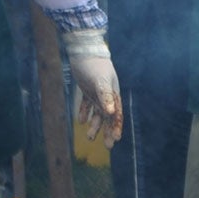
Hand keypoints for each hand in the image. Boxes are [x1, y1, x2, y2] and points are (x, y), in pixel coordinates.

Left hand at [61, 28, 123, 145]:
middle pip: (109, 117)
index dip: (116, 127)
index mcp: (113, 94)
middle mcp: (107, 96)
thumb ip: (106, 96)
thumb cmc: (94, 66)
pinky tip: (81, 122)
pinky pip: (88, 105)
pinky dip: (85, 113)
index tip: (114, 140)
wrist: (83, 51)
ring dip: (95, 125)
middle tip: (108, 146)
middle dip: (108, 131)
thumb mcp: (101, 81)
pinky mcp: (87, 89)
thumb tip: (112, 113)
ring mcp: (97, 93)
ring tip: (90, 137)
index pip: (117, 115)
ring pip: (98, 113)